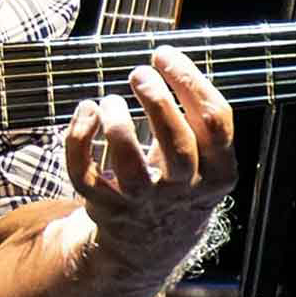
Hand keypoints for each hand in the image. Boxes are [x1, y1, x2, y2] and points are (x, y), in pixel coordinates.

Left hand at [63, 46, 236, 282]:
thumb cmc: (178, 180)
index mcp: (217, 172)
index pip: (215, 122)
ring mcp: (143, 202)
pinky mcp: (105, 207)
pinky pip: (84, 174)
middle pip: (177, 145)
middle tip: (138, 72)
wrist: (151, 242)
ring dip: (117, 124)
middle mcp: (183, 190)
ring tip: (111, 99)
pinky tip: (85, 110)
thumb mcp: (205, 158)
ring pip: (130, 166)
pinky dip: (78, 139)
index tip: (164, 54)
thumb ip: (196, 116)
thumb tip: (168, 58)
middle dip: (157, 101)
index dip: (190, 82)